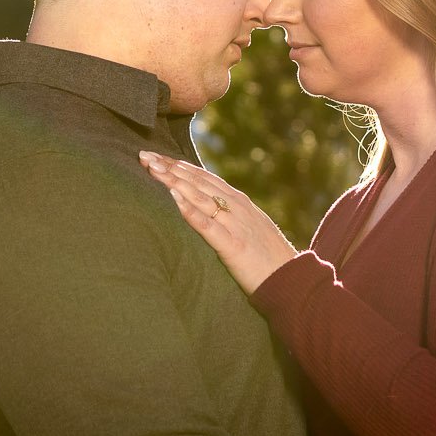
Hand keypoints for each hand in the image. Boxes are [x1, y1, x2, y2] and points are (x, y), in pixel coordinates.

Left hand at [139, 150, 297, 293]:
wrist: (292, 280)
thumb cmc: (268, 258)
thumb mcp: (249, 227)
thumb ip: (230, 214)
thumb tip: (207, 207)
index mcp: (238, 201)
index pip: (203, 177)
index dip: (178, 165)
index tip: (155, 156)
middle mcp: (236, 206)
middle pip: (197, 181)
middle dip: (169, 167)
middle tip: (144, 155)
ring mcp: (235, 224)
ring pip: (199, 196)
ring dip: (173, 181)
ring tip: (152, 169)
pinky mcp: (233, 245)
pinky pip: (207, 225)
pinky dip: (190, 210)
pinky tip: (173, 197)